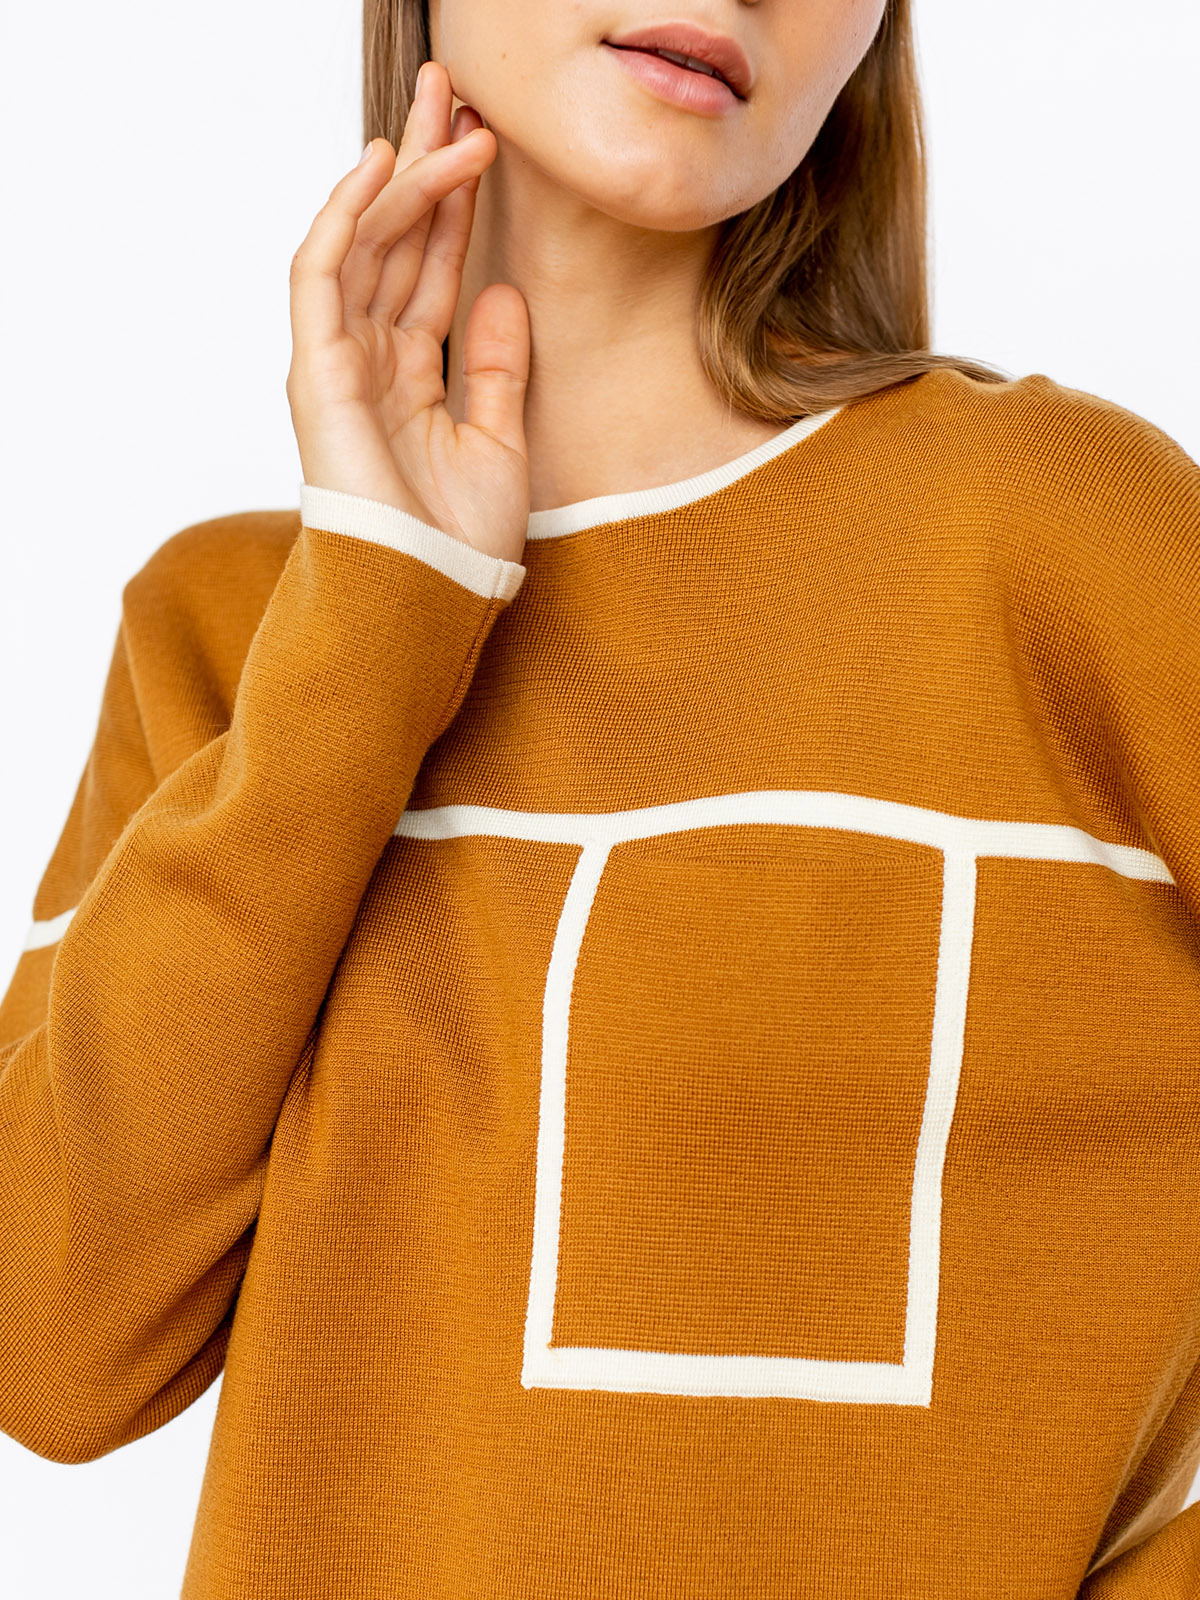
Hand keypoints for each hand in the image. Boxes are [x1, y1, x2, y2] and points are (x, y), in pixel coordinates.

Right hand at [286, 60, 530, 565]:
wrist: (430, 599)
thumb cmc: (461, 544)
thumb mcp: (501, 440)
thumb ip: (497, 367)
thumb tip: (502, 292)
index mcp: (410, 376)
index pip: (431, 268)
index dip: (456, 205)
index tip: (488, 143)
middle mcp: (370, 360)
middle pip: (395, 240)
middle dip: (423, 164)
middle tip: (454, 91)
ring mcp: (339, 362)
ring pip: (366, 242)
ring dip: (403, 176)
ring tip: (448, 116)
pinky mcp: (316, 370)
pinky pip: (322, 273)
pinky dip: (347, 216)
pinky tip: (381, 165)